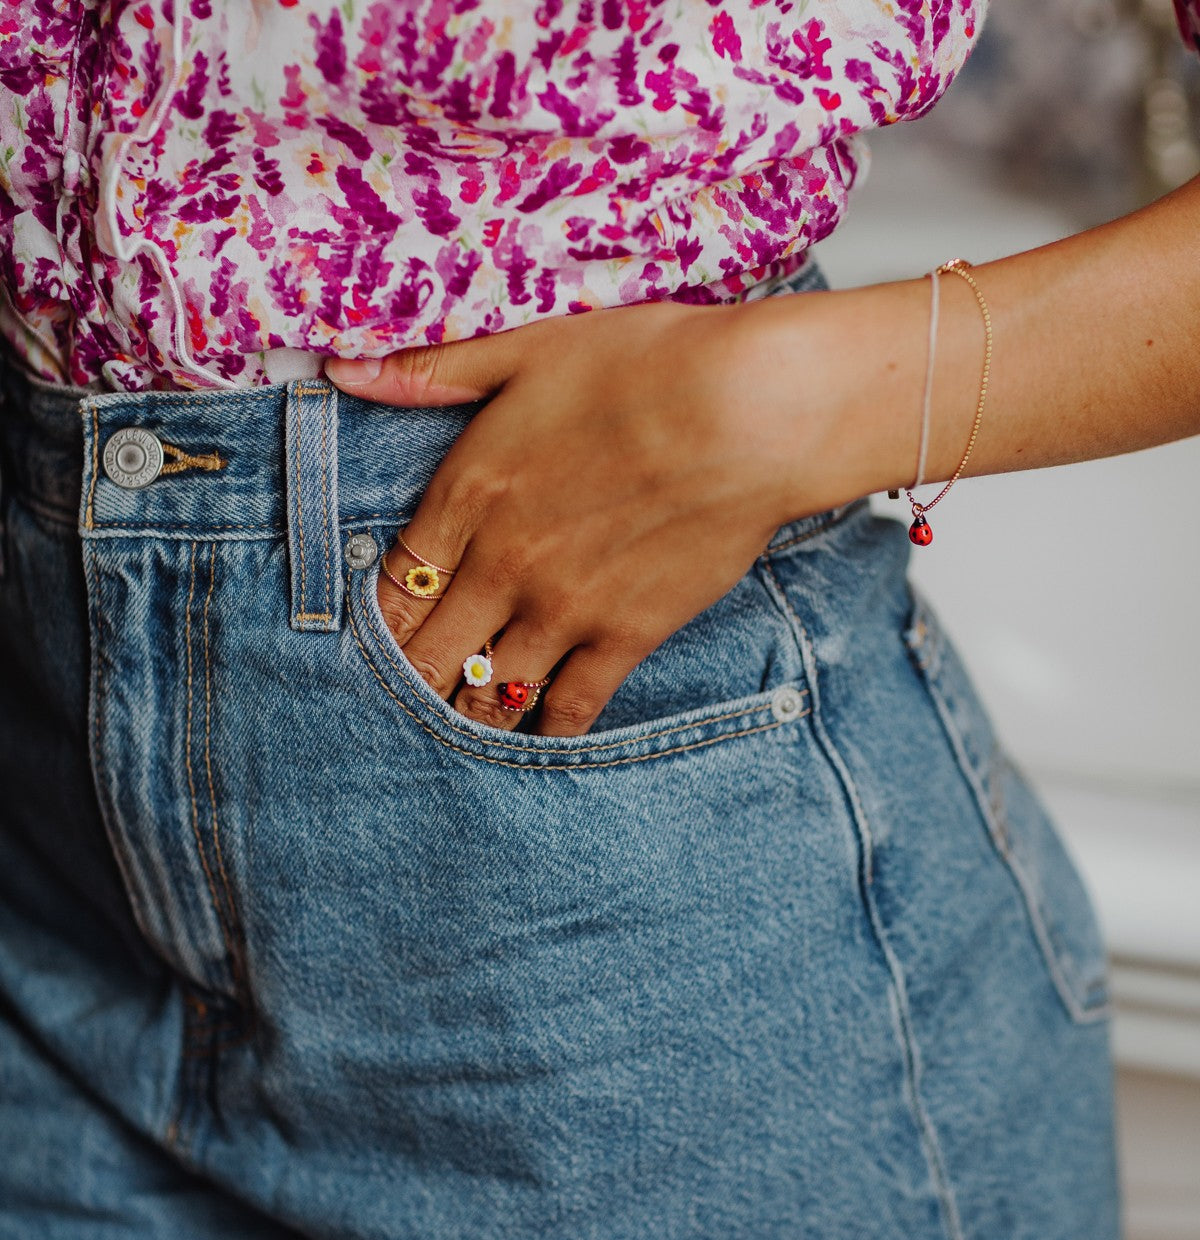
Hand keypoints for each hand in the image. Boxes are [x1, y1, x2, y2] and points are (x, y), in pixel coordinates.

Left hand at [325, 295, 856, 735]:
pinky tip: (535, 731)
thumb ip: (433, 372)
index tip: (377, 637)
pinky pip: (568, 709)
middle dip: (410, 679)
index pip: (394, 585)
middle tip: (407, 696)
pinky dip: (544, 728)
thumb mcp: (527, 348)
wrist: (751, 411)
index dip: (378, 621)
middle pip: (427, 653)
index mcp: (468, 494)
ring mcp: (562, 609)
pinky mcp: (624, 638)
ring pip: (488, 691)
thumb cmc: (646, 366)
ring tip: (459, 723)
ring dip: (467, 711)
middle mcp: (501, 565)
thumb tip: (341, 372)